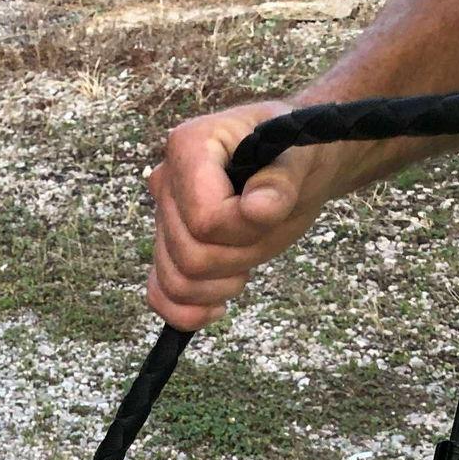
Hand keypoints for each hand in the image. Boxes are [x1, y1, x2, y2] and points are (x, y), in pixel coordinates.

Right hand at [146, 98, 338, 329]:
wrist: (292, 169)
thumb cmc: (293, 157)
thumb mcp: (299, 159)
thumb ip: (280, 183)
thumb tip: (257, 209)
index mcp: (189, 147)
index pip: (202, 219)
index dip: (241, 230)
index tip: (269, 211)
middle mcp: (164, 182)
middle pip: (189, 255)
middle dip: (237, 257)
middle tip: (264, 234)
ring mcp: (162, 219)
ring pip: (174, 282)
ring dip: (219, 286)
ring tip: (247, 262)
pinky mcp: (167, 250)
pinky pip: (159, 295)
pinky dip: (186, 312)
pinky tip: (217, 307)